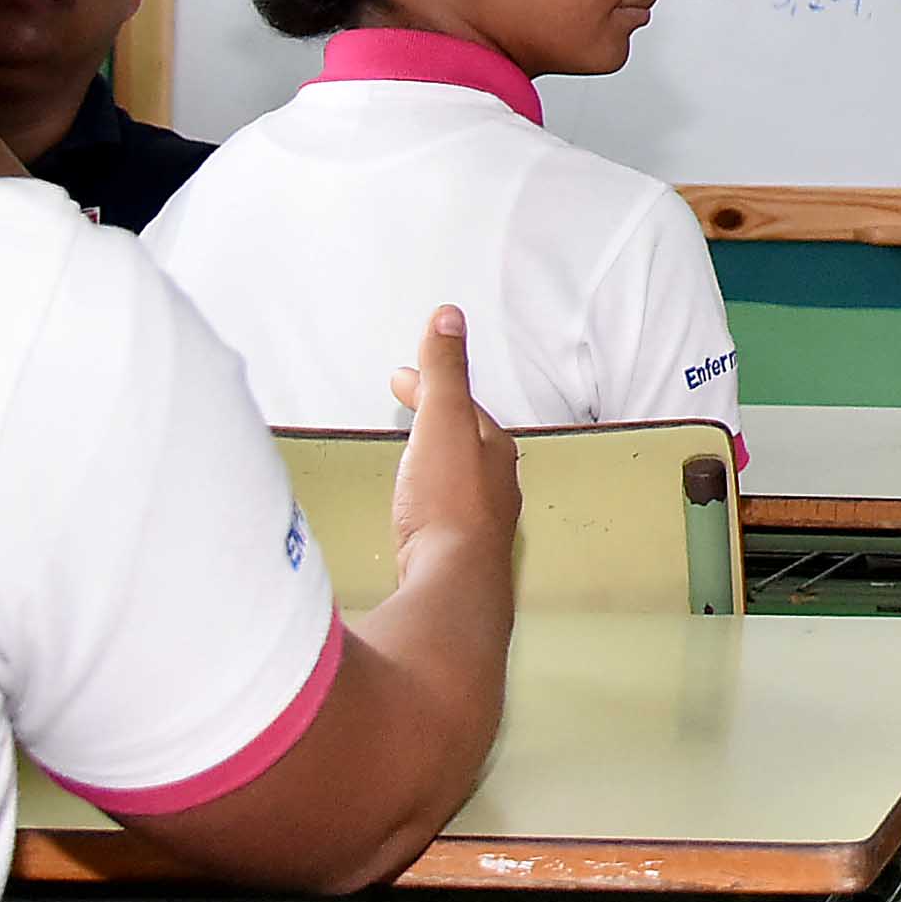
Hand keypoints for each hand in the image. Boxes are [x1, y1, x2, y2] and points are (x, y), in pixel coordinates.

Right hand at [384, 304, 518, 568]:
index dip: (431, 384)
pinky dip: (429, 499)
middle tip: (413, 409)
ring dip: (436, 462)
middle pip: (466, 442)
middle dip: (440, 421)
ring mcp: (477, 524)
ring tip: (413, 458)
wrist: (451, 583)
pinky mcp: (455, 556)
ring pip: (459, 481)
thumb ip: (445, 371)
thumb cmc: (450, 504)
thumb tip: (449, 318)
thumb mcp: (445, 420)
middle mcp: (495, 487)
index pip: (462, 403)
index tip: (404, 376)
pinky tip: (415, 515)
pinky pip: (443, 515)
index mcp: (494, 449)